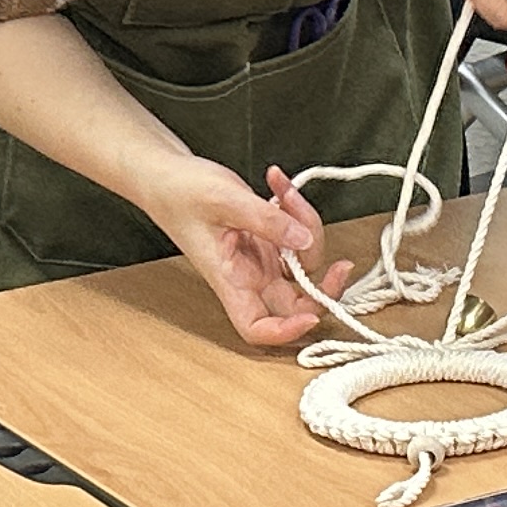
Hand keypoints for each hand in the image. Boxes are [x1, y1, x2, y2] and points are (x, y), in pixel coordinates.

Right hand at [139, 153, 353, 348]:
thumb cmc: (179, 192)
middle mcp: (249, 277)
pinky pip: (299, 236)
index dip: (286, 331)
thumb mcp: (223, 200)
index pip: (258, 326)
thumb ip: (266, 220)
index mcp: (230, 280)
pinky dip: (298, 212)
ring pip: (305, 264)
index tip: (311, 314)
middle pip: (297, 303)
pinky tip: (279, 186)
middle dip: (323, 284)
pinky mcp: (270, 241)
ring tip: (283, 190)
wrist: (168, 175)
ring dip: (308, 225)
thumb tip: (304, 238)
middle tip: (339, 259)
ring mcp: (262, 260)